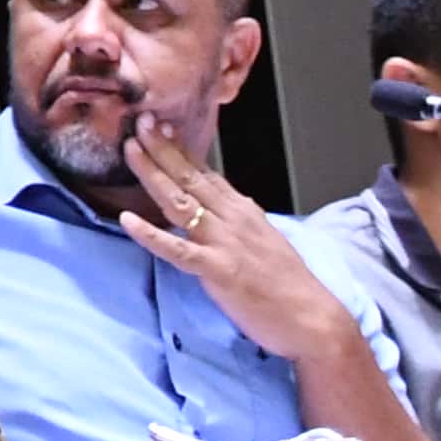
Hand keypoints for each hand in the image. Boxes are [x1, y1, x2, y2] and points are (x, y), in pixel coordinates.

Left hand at [116, 123, 349, 367]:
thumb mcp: (263, 239)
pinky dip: (151, 235)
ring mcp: (225, 243)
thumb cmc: (288, 285)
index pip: (205, 173)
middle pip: (190, 178)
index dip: (179, 149)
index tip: (158, 125)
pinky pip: (178, 249)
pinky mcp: (219, 270)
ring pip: (181, 202)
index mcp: (243, 211)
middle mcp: (233, 219)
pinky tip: (127, 221)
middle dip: (162, 147)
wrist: (314, 319)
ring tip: (129, 150)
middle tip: (138, 121)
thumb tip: (219, 203)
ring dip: (153, 174)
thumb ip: (238, 220)